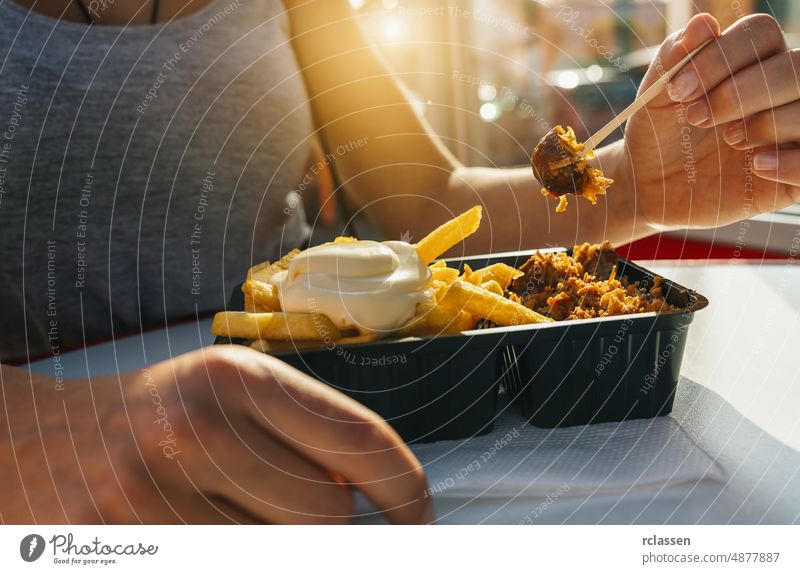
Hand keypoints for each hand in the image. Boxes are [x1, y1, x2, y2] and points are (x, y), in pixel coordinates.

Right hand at [1, 346, 432, 523]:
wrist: (30, 443)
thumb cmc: (147, 419)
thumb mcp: (225, 398)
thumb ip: (300, 436)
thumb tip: (372, 499)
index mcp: (235, 378)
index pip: (359, 439)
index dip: (408, 489)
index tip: (421, 519)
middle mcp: (195, 427)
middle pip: (328, 516)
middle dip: (324, 526)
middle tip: (278, 510)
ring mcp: (152, 494)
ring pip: (283, 552)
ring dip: (274, 544)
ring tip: (232, 515)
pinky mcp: (125, 545)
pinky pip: (224, 565)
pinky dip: (233, 550)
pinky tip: (210, 529)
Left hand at [624, 13, 799, 229]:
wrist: (650, 184)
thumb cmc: (658, 133)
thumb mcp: (657, 96)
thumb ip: (674, 58)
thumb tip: (703, 24)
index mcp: (752, 60)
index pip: (762, 33)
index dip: (721, 58)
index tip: (678, 91)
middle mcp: (781, 89)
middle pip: (796, 67)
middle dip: (742, 92)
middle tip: (696, 118)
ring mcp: (792, 129)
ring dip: (766, 123)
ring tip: (728, 141)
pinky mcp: (795, 171)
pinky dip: (792, 162)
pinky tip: (757, 166)